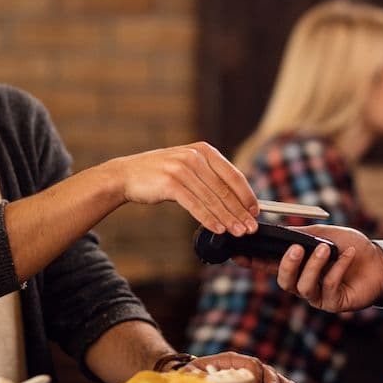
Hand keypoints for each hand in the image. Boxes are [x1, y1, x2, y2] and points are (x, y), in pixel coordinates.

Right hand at [108, 142, 258, 234]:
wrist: (126, 175)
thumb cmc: (160, 174)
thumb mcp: (188, 166)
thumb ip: (209, 176)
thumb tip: (235, 199)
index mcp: (204, 150)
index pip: (233, 174)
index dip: (246, 194)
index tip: (256, 211)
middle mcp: (195, 156)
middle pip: (224, 189)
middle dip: (240, 211)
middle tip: (251, 227)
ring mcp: (182, 169)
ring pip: (212, 199)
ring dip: (228, 218)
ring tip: (238, 232)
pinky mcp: (171, 183)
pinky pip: (195, 205)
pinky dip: (209, 219)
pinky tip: (218, 229)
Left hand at [184, 351, 301, 382]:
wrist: (192, 375)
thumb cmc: (190, 374)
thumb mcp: (190, 374)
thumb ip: (194, 376)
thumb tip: (200, 380)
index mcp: (230, 359)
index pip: (248, 362)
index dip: (255, 373)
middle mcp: (243, 364)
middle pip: (263, 368)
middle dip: (273, 379)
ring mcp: (250, 372)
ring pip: (270, 375)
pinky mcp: (253, 382)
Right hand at [246, 224, 382, 312]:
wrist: (380, 261)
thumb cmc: (351, 245)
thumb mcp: (323, 234)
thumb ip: (302, 235)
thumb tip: (280, 234)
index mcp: (297, 265)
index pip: (269, 264)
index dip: (252, 262)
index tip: (237, 255)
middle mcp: (303, 283)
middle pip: (284, 281)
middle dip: (287, 265)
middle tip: (295, 248)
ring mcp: (318, 295)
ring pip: (304, 287)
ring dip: (314, 266)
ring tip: (326, 250)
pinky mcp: (334, 303)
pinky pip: (329, 288)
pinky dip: (337, 268)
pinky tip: (348, 255)